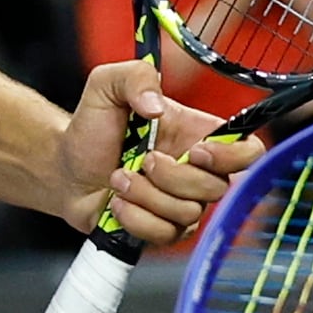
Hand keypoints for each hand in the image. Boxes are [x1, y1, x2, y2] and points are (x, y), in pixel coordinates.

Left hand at [60, 57, 255, 239]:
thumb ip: (135, 77)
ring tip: (118, 178)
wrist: (64, 166)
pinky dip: (136, 218)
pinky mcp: (161, 230)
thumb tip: (156, 107)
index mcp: (198, 135)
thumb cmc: (92, 126)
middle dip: (173, 177)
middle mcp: (196, 173)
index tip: (196, 150)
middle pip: (217, 188)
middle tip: (142, 159)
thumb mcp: (107, 85)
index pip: (248, 151)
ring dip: (146, 196)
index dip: (232, 156)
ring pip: (188, 214)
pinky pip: (164, 235)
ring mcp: (180, 204)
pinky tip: (117, 203)